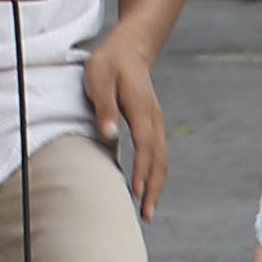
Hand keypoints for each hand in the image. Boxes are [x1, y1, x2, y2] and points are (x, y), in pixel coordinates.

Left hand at [83, 28, 168, 215]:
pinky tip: (146, 188)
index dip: (142, 169)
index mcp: (141, 108)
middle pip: (159, 159)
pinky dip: (155, 173)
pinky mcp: (152, 124)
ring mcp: (155, 122)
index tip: (137, 193)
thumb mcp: (99, 77)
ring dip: (156, 185)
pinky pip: (158, 153)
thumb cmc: (110, 62)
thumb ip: (104, 106)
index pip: (145, 145)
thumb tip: (109, 134)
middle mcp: (154, 118)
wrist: (130, 47)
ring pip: (161, 159)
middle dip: (154, 188)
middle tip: (147, 215)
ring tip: (148, 210)